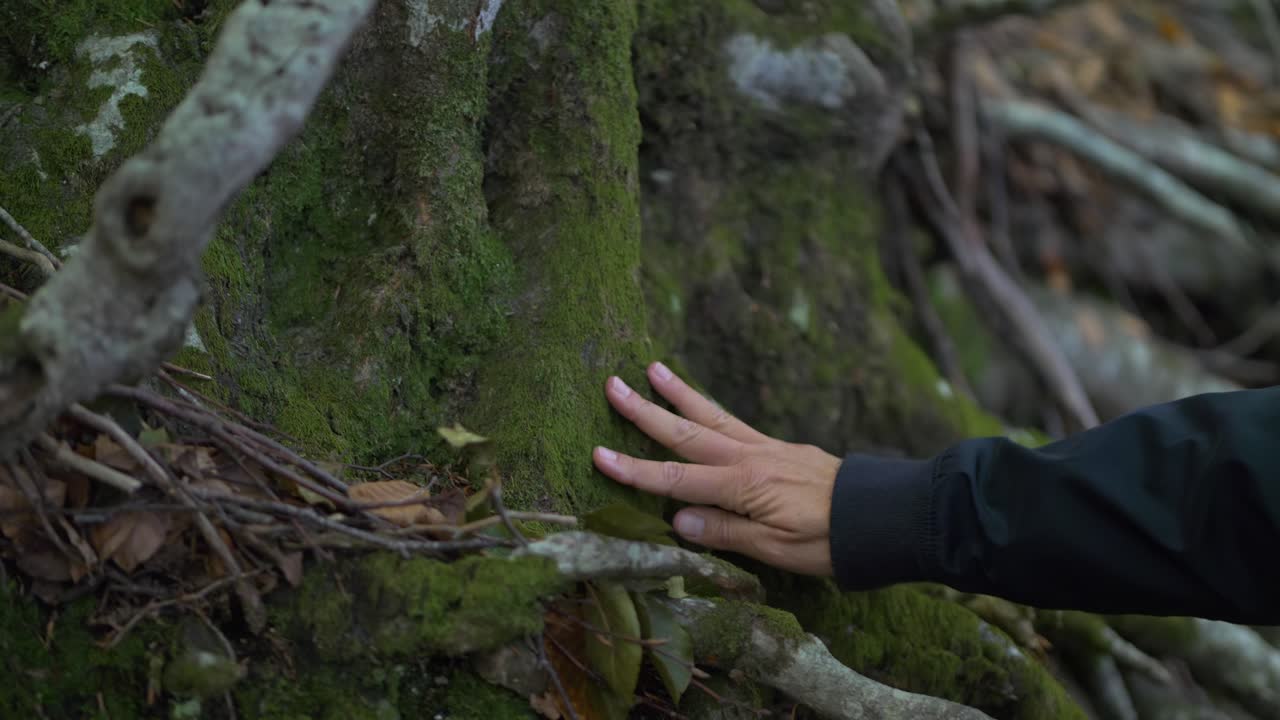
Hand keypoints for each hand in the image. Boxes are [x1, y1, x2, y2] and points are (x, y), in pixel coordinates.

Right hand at [593, 362, 839, 576]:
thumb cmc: (831, 540)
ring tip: (652, 369)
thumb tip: (677, 519)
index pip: (676, 478)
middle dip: (645, 412)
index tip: (598, 455)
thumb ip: (727, 531)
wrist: (881, 515)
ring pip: (712, 416)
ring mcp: (765, 448)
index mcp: (743, 485)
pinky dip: (711, 408)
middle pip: (686, 433)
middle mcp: (749, 458)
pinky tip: (699, 402)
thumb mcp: (778, 548)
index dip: (634, 470)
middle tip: (612, 386)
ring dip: (679, 394)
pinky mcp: (779, 447)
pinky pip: (736, 422)